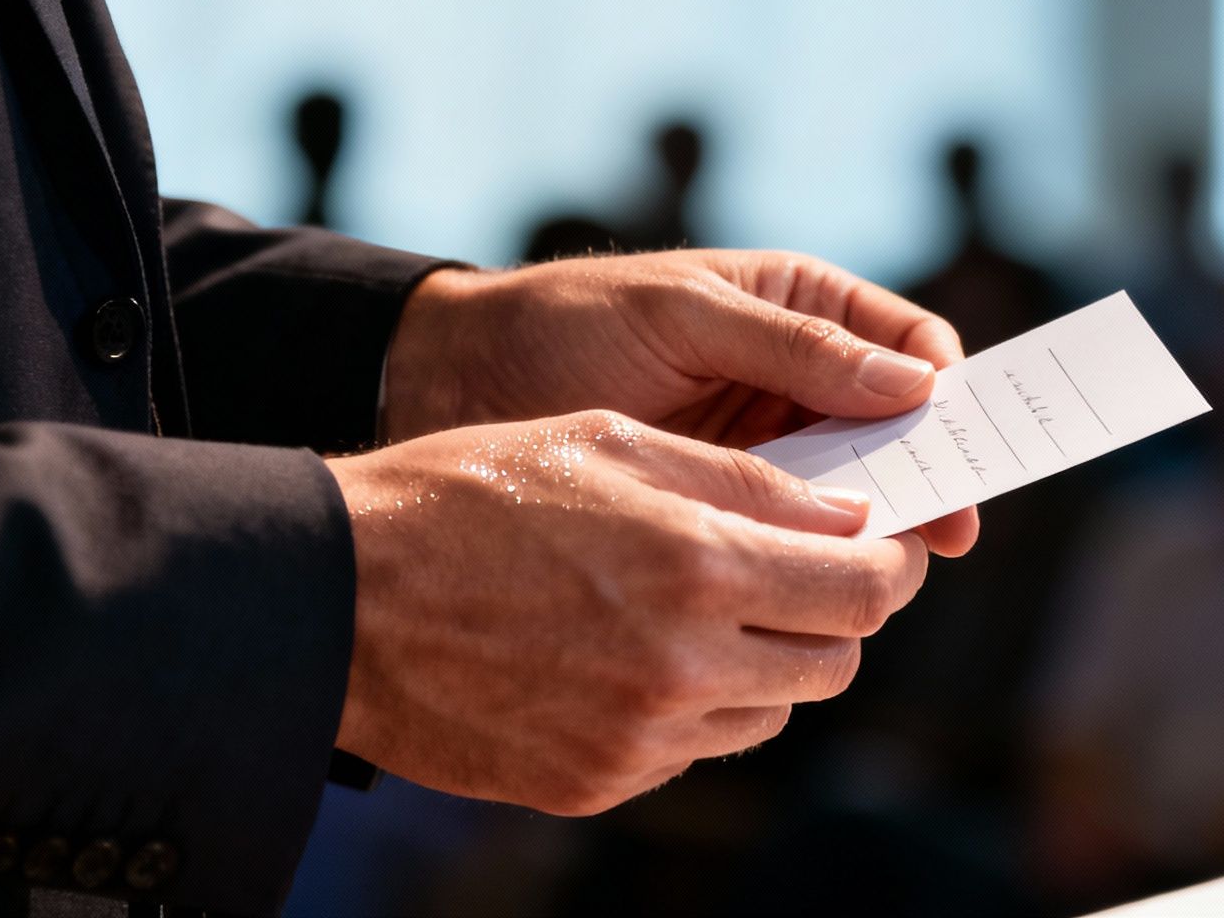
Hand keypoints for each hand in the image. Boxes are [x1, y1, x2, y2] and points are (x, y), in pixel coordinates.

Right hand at [326, 410, 927, 814]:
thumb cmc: (470, 491)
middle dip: (834, 611)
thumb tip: (847, 518)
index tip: (877, 542)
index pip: (865, 589)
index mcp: (698, 563)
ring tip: (704, 606)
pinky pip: (697, 749)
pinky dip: (696, 705)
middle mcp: (684, 664)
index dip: (888, 562)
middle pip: (838, 659)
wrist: (335, 594)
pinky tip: (638, 653)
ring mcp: (641, 737)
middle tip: (798, 570)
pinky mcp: (598, 781)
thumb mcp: (611, 442)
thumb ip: (746, 483)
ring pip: (775, 710)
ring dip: (769, 660)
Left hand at [383, 250, 977, 554]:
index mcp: (803, 305)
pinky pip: (799, 530)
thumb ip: (793, 346)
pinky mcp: (730, 504)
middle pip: (901, 426)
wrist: (457, 386)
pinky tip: (830, 584)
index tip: (965, 439)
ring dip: (883, 521)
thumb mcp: (681, 316)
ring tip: (899, 566)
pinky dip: (820, 553)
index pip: (911, 344)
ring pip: (859, 485)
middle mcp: (801, 375)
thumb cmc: (569, 324)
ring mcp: (769, 444)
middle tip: (953, 532)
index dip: (950, 390)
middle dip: (933, 470)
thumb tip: (917, 382)